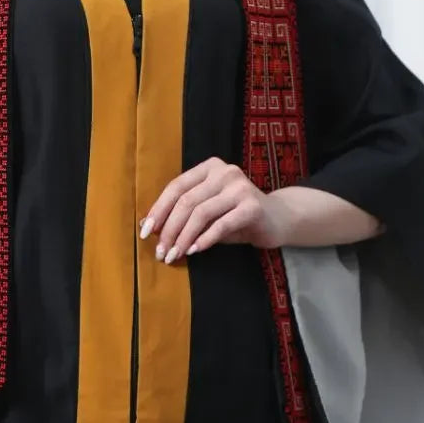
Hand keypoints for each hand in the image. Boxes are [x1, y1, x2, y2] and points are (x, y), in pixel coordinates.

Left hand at [139, 157, 285, 262]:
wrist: (277, 219)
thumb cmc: (236, 216)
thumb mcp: (208, 211)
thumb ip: (183, 213)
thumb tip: (148, 225)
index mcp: (209, 168)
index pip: (176, 187)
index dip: (159, 209)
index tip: (145, 232)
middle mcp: (224, 172)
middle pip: (186, 201)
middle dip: (169, 229)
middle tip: (160, 251)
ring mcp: (240, 188)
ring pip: (201, 213)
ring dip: (183, 237)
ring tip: (174, 255)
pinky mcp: (252, 207)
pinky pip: (221, 225)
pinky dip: (204, 240)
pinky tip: (194, 251)